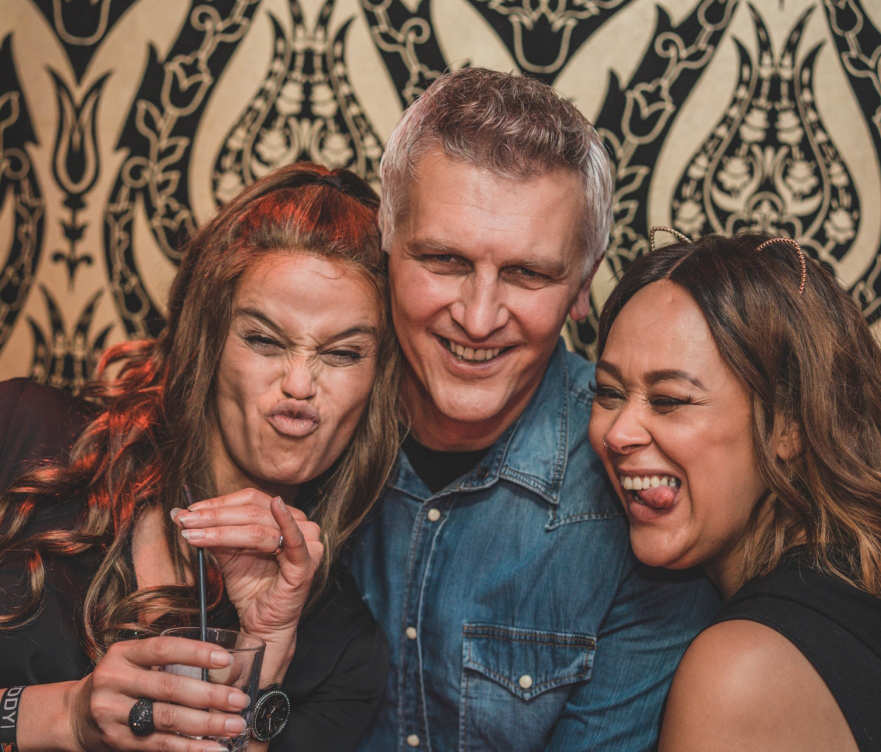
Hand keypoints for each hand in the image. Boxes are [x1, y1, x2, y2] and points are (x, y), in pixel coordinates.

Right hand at [68, 635, 248, 751]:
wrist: (74, 715)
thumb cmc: (119, 681)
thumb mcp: (134, 660)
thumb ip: (168, 661)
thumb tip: (224, 665)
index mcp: (123, 654)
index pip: (164, 650)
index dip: (197, 653)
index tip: (227, 659)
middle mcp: (115, 681)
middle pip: (169, 688)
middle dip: (210, 696)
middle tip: (239, 701)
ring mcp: (112, 713)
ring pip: (167, 719)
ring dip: (206, 724)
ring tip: (233, 726)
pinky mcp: (116, 741)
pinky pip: (158, 745)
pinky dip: (189, 748)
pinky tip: (211, 748)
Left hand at [171, 489, 323, 658]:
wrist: (262, 626)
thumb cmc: (252, 589)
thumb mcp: (229, 555)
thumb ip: (212, 533)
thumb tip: (180, 514)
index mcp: (286, 518)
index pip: (251, 500)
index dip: (219, 503)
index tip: (189, 511)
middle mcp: (301, 526)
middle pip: (253, 511)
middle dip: (215, 517)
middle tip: (186, 521)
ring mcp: (307, 544)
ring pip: (260, 528)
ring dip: (222, 529)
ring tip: (194, 533)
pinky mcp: (306, 564)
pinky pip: (294, 540)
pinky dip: (285, 521)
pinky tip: (276, 506)